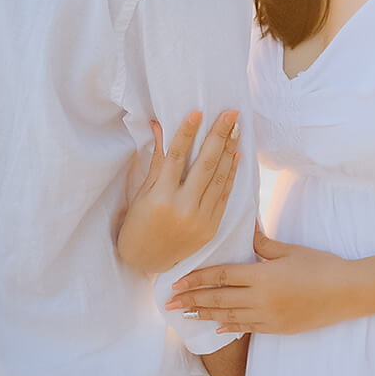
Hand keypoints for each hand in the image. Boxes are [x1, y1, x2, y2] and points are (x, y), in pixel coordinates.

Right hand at [116, 109, 240, 275]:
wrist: (145, 263)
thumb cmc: (138, 224)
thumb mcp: (142, 193)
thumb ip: (157, 161)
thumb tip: (159, 127)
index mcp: (160, 197)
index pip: (177, 157)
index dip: (187, 133)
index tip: (198, 112)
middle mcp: (182, 208)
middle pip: (205, 164)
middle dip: (220, 135)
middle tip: (230, 113)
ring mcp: (200, 219)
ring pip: (220, 178)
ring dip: (230, 151)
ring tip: (236, 128)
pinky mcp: (211, 227)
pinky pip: (225, 195)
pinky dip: (232, 174)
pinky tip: (236, 155)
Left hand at [167, 228, 358, 334]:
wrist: (346, 292)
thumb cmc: (321, 266)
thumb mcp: (290, 250)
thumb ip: (262, 243)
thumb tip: (244, 228)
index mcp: (262, 276)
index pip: (221, 277)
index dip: (197, 280)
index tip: (176, 283)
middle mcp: (260, 299)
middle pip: (218, 299)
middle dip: (192, 300)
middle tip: (169, 304)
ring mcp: (267, 317)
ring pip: (227, 316)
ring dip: (205, 314)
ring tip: (186, 315)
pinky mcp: (276, 328)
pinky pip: (245, 328)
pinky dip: (228, 326)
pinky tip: (216, 326)